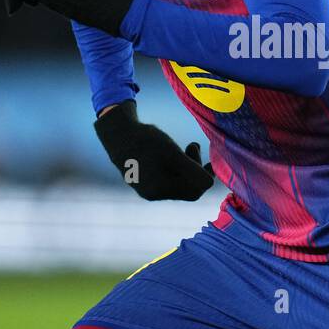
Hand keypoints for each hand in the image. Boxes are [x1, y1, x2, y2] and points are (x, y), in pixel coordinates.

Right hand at [94, 100, 214, 200]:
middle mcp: (154, 194)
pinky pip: (167, 179)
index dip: (205, 176)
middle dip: (195, 168)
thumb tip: (210, 184)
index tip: (209, 159)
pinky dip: (176, 166)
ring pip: (177, 182)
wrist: (118, 133)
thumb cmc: (146, 141)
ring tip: (189, 145)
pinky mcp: (144, 181)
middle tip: (194, 145)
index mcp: (161, 190)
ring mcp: (147, 189)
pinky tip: (175, 151)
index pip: (195, 191)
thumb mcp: (173, 153)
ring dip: (187, 165)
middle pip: (186, 188)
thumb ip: (192, 170)